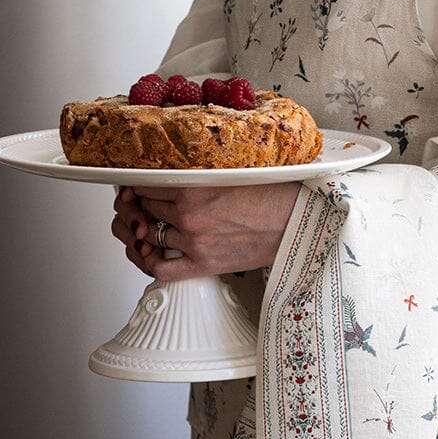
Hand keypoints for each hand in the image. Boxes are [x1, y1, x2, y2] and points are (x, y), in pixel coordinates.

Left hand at [111, 182, 299, 281]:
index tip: (138, 181)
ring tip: (144, 220)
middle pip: (144, 206)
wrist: (299, 221)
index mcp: (195, 187)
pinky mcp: (204, 264)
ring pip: (149, 233)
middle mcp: (190, 215)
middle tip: (138, 199)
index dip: (138, 181)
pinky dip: (144, 259)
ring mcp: (194, 241)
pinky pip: (159, 268)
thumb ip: (199, 172)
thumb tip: (174, 171)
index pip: (147, 183)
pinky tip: (144, 249)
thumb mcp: (232, 171)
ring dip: (141, 226)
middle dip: (138, 202)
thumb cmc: (274, 194)